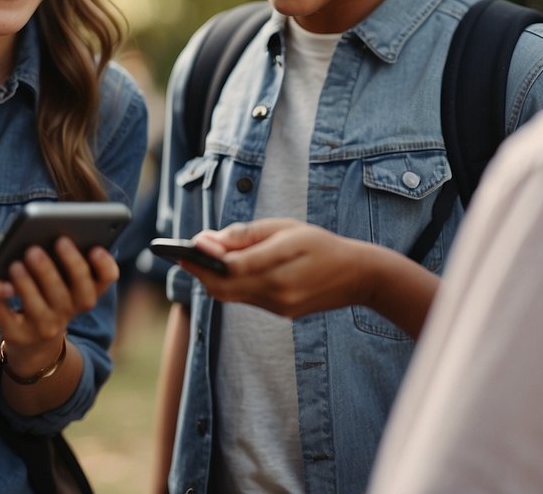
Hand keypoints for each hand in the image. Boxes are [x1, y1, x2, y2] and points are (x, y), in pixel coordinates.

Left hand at [0, 236, 118, 372]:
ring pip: (41, 306)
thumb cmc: (47, 295)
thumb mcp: (60, 281)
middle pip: (75, 291)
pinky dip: (1, 300)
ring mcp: (46, 326)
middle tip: (45, 246)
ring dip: (29, 284)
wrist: (33, 342)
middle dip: (62, 267)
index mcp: (84, 291)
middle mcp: (70, 311)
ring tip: (16, 264)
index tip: (94, 248)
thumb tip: (46, 233)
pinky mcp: (19, 334)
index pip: (106, 279)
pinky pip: (9, 317)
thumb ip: (60, 258)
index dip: (104, 265)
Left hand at [187, 219, 372, 317]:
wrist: (359, 276)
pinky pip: (246, 299)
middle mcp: (277, 292)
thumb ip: (249, 235)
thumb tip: (212, 240)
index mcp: (279, 266)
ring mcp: (279, 306)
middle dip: (200, 272)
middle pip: (223, 287)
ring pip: (232, 296)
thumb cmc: (321, 244)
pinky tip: (226, 270)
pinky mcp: (281, 312)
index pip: (228, 267)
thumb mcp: (288, 229)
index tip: (187, 246)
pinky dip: (232, 285)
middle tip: (183, 255)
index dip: (204, 257)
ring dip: (213, 280)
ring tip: (199, 260)